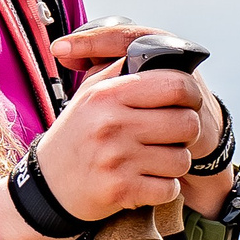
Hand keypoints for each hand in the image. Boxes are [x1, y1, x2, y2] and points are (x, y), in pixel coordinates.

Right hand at [36, 26, 210, 222]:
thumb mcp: (89, 94)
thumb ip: (120, 69)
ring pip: (182, 159)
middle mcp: (111, 124)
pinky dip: (163, 188)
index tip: (186, 103)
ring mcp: (115, 159)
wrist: (49, 185)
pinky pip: (169, 189)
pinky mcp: (121, 190)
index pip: (176, 85)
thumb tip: (155, 49)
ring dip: (174, 163)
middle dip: (187, 133)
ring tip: (153, 160)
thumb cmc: (77, 135)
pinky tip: (145, 181)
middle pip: (187, 123)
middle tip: (171, 136)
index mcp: (106, 94)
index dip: (190, 94)